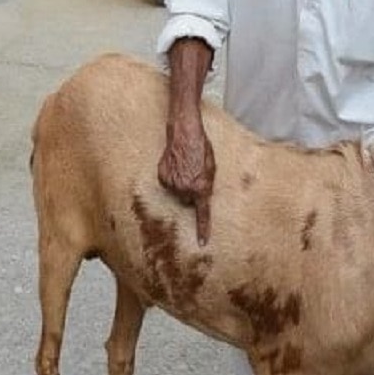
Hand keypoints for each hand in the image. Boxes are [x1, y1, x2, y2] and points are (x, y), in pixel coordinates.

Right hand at [158, 113, 215, 245]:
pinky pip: (168, 184)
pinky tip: (175, 165)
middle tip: (193, 175)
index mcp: (201, 188)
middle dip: (191, 192)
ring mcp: (172, 184)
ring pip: (177, 193)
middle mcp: (185, 189)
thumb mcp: (212, 168)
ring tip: (185, 167)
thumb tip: (201, 197)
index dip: (203, 230)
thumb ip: (207, 186)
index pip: (202, 214)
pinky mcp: (162, 177)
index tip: (202, 242)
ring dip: (181, 184)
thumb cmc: (202, 148)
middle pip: (188, 201)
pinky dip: (171, 178)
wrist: (184, 132)